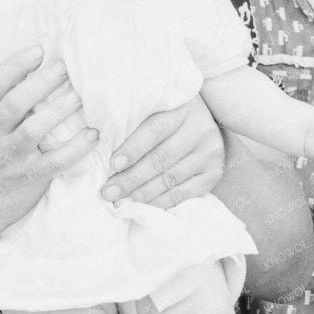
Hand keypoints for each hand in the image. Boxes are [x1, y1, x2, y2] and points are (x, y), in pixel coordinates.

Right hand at [0, 48, 93, 230]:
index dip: (15, 66)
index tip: (38, 50)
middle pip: (15, 104)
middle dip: (41, 83)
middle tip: (64, 66)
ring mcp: (10, 159)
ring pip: (35, 130)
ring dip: (60, 111)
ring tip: (81, 95)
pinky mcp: (29, 178)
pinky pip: (55, 162)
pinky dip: (75, 149)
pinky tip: (93, 135)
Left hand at [101, 95, 225, 208]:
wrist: (200, 120)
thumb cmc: (166, 112)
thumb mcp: (153, 107)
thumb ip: (133, 120)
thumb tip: (100, 143)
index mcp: (183, 107)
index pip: (156, 129)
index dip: (133, 148)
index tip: (112, 165)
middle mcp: (201, 129)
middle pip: (161, 158)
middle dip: (131, 178)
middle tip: (108, 192)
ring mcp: (210, 152)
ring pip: (170, 178)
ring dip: (142, 194)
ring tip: (120, 202)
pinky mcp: (214, 172)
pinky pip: (184, 193)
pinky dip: (161, 202)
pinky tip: (142, 206)